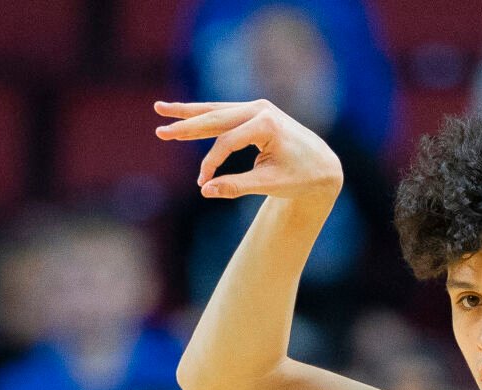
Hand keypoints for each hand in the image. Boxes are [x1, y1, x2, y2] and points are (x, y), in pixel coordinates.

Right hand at [154, 99, 344, 201]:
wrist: (322, 164)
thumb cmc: (300, 177)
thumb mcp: (270, 184)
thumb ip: (237, 186)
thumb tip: (205, 190)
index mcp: (267, 125)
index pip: (227, 143)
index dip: (211, 163)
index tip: (202, 182)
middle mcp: (261, 109)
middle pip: (216, 117)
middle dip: (187, 125)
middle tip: (160, 131)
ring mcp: (257, 107)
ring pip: (216, 110)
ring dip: (188, 112)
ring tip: (161, 109)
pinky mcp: (254, 111)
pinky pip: (223, 112)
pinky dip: (202, 114)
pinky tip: (182, 114)